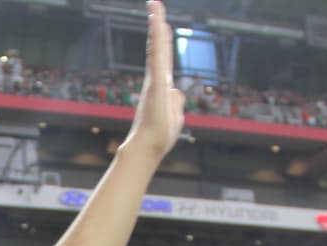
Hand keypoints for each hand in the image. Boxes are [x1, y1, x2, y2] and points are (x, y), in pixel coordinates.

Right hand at [123, 1, 184, 160]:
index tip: (160, 21)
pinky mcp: (156, 83)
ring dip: (157, 24)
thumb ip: (176, 101)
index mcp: (160, 85)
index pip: (162, 56)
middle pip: (158, 45)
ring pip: (157, 47)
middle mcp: (155, 78)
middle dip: (157, 23)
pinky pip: (158, 57)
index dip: (161, 38)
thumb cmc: (159, 138)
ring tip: (155, 4)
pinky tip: (159, 24)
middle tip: (154, 2)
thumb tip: (177, 91)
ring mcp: (155, 79)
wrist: (149, 149)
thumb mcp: (174, 116)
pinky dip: (157, 40)